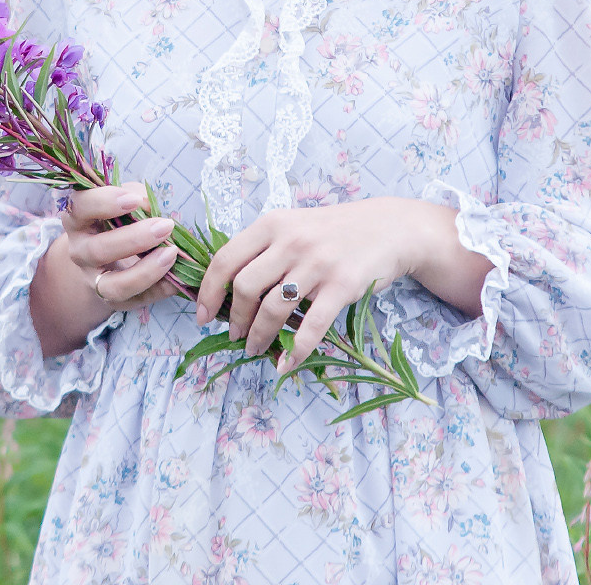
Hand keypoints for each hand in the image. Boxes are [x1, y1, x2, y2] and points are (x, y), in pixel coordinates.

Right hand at [29, 182, 181, 356]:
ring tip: (172, 253)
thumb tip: (151, 207)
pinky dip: (160, 289)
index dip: (105, 202)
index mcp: (78, 219)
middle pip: (98, 250)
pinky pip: (137, 300)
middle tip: (165, 226)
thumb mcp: (123, 201)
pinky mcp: (113, 301)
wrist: (105, 257)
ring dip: (146, 270)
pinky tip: (179, 277)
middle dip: (134, 238)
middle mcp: (79, 251)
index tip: (134, 200)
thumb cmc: (117, 219)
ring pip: (113, 285)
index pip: (80, 207)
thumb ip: (136, 199)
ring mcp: (94, 280)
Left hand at [193, 197, 489, 370]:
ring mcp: (317, 264)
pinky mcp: (342, 286)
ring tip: (254, 349)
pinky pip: (312, 326)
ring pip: (274, 309)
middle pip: (245, 287)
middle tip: (233, 336)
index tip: (202, 316)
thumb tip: (225, 289)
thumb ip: (263, 248)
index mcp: (272, 224)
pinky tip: (287, 365)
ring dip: (259, 336)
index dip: (209, 292)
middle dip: (233, 318)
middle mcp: (291, 241)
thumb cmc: (333, 231)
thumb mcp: (293, 225)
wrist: (388, 228)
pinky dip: (296, 351)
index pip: (225, 259)